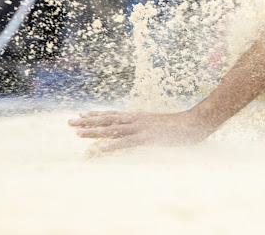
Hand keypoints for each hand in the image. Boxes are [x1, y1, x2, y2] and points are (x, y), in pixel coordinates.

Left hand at [69, 109, 210, 151]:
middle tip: (69, 122)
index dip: (96, 114)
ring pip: (113, 130)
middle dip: (88, 121)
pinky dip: (113, 146)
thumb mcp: (159, 125)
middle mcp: (137, 120)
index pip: (113, 114)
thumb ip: (148, 127)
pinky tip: (101, 150)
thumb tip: (141, 131)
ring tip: (78, 134)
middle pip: (108, 120)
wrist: (195, 123)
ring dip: (95, 132)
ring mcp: (141, 128)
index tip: (80, 114)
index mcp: (139, 117)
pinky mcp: (148, 138)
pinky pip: (127, 143)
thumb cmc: (180, 126)